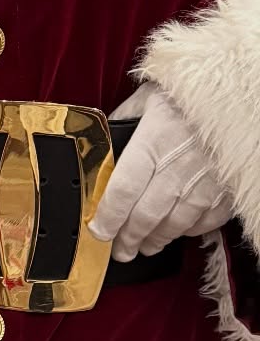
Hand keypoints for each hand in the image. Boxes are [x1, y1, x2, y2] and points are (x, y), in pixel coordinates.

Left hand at [90, 87, 232, 261]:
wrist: (242, 92)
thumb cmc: (193, 91)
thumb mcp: (151, 97)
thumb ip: (125, 121)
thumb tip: (103, 141)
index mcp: (154, 140)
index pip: (124, 190)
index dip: (108, 216)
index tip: (98, 231)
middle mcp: (180, 165)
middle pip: (146, 215)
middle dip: (129, 238)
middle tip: (119, 250)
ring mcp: (207, 181)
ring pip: (175, 224)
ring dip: (156, 239)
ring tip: (144, 246)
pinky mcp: (228, 190)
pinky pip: (205, 221)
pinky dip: (188, 230)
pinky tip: (177, 230)